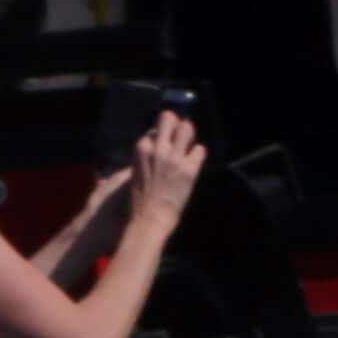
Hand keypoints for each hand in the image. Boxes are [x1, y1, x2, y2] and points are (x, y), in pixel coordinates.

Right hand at [124, 106, 206, 228]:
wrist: (149, 220)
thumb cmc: (140, 201)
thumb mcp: (136, 172)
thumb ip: (147, 156)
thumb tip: (159, 145)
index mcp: (142, 150)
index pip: (156, 128)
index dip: (163, 135)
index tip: (166, 143)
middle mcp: (158, 150)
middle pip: (170, 118)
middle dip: (177, 125)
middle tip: (181, 137)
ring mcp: (174, 159)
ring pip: (187, 128)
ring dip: (190, 135)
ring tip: (189, 146)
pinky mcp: (189, 169)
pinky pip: (200, 149)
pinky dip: (198, 155)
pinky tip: (193, 164)